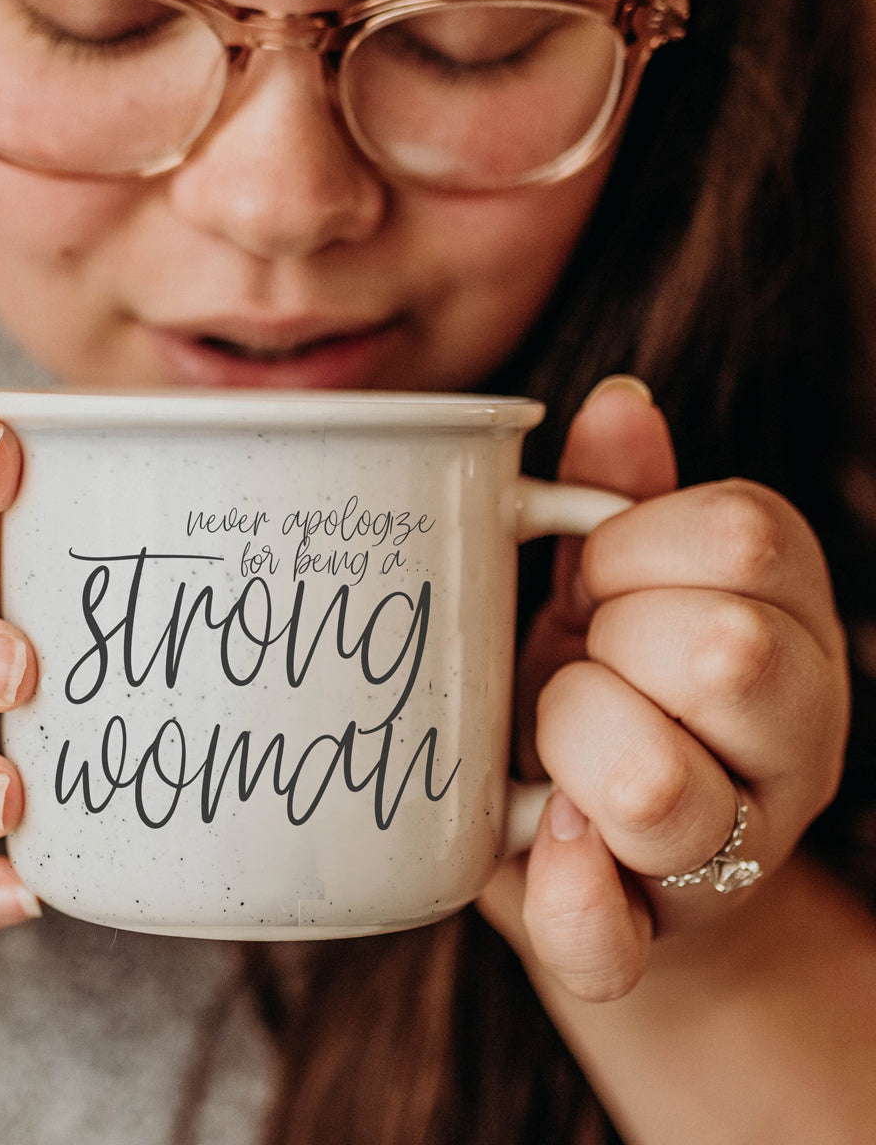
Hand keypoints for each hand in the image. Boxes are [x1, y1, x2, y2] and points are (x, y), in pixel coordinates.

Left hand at [480, 378, 848, 1000]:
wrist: (593, 842)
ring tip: (552, 746)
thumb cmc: (600, 680)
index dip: (633, 549)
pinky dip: (565, 898)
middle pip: (723, 652)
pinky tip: (546, 848)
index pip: (745, 541)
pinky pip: (609, 935)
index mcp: (783, 620)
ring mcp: (737, 846)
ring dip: (573, 748)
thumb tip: (616, 401)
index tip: (592, 577)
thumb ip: (619, 495)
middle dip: (611, 647)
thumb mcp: (611, 584)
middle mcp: (792, 732)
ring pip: (658, 786)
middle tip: (579, 662)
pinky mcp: (653, 938)